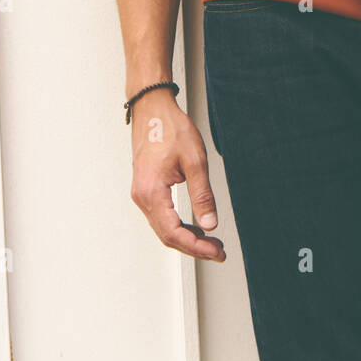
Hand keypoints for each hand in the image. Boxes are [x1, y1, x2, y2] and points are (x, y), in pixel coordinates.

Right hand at [129, 89, 225, 260]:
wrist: (152, 109)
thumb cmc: (171, 128)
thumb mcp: (194, 160)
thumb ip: (202, 195)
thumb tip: (210, 223)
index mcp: (152, 191)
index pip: (173, 233)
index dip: (196, 247)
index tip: (216, 251)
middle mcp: (142, 196)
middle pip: (167, 236)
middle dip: (194, 247)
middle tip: (218, 251)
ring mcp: (141, 193)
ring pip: (163, 228)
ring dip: (186, 238)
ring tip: (211, 241)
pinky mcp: (146, 189)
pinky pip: (161, 216)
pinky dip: (178, 226)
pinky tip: (195, 226)